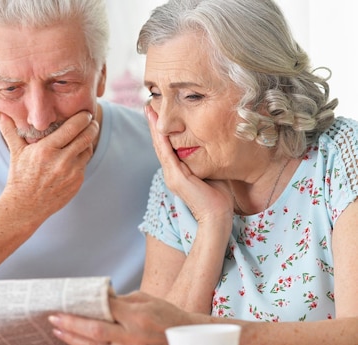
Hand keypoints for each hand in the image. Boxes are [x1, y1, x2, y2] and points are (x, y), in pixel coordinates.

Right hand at [0, 111, 97, 220]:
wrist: (25, 207)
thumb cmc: (19, 177)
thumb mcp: (15, 152)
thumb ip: (10, 130)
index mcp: (46, 150)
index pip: (72, 127)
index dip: (82, 118)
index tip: (85, 113)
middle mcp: (62, 161)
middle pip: (86, 137)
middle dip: (92, 126)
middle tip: (91, 120)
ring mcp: (72, 174)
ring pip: (88, 150)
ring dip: (88, 142)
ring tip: (83, 136)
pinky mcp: (77, 183)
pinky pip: (84, 165)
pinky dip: (81, 158)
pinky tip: (75, 155)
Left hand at [49, 292, 196, 344]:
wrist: (185, 339)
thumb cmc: (163, 313)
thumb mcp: (143, 299)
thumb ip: (118, 300)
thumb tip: (94, 297)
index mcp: (137, 316)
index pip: (104, 308)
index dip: (84, 304)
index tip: (67, 300)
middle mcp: (133, 337)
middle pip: (95, 331)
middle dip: (71, 324)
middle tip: (53, 317)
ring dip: (74, 339)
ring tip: (58, 330)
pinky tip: (76, 342)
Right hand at [145, 105, 233, 223]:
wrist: (217, 215)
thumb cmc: (219, 197)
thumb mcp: (209, 172)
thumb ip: (205, 160)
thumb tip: (210, 145)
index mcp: (177, 172)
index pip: (167, 147)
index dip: (162, 130)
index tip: (159, 113)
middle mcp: (171, 173)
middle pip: (159, 144)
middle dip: (154, 124)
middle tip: (149, 106)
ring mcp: (171, 176)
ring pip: (160, 147)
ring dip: (154, 128)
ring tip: (150, 111)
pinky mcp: (176, 178)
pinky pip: (167, 154)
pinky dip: (162, 140)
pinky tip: (160, 127)